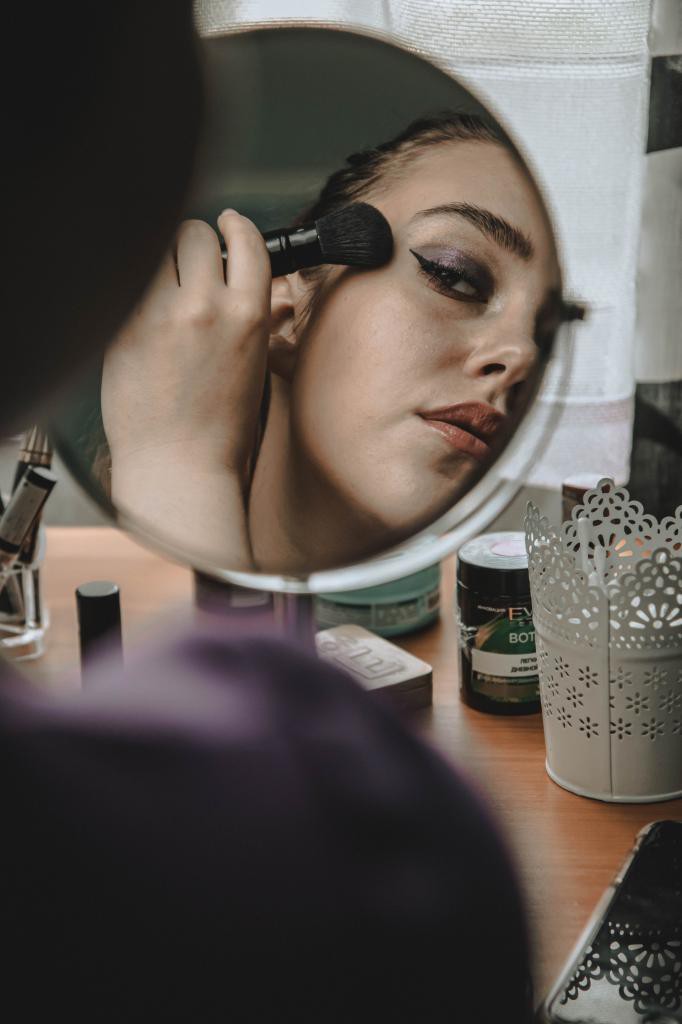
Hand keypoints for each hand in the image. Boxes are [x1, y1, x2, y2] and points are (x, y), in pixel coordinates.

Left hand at [101, 211, 270, 567]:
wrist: (181, 466)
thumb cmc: (221, 429)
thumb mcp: (254, 364)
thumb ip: (244, 315)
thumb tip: (227, 280)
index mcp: (249, 316)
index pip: (246, 240)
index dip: (235, 226)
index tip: (227, 225)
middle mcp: (207, 307)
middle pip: (194, 234)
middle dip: (192, 246)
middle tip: (188, 270)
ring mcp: (162, 315)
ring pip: (156, 250)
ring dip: (160, 262)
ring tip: (162, 293)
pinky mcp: (125, 328)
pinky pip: (128, 285)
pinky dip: (134, 292)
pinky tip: (140, 316)